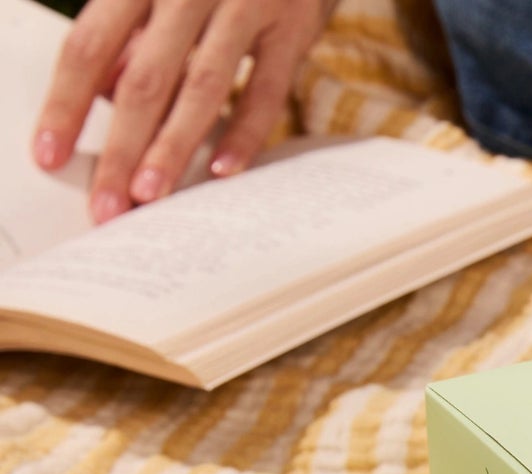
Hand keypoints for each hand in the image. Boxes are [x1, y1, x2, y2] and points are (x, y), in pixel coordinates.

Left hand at [32, 0, 333, 223]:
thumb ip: (131, 31)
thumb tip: (102, 92)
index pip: (89, 45)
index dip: (67, 103)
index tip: (50, 154)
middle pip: (142, 79)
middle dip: (121, 149)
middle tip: (106, 206)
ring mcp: (243, 4)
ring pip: (199, 88)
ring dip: (172, 148)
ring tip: (150, 197)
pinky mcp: (290, 27)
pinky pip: (265, 91)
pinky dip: (244, 133)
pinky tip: (221, 171)